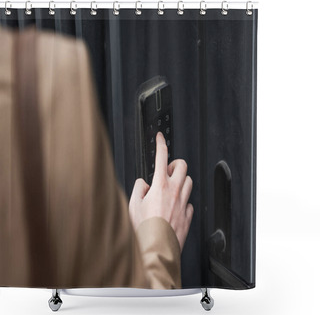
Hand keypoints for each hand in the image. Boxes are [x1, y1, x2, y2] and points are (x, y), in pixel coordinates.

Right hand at [129, 132, 193, 250]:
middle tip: (166, 171)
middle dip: (175, 164)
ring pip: (189, 182)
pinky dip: (183, 200)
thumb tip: (144, 184)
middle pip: (182, 166)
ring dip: (181, 180)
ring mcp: (183, 203)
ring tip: (171, 188)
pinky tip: (174, 207)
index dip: (161, 143)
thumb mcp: (133, 205)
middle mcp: (175, 191)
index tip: (160, 137)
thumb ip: (138, 188)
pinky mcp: (188, 215)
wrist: (156, 249)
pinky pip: (189, 202)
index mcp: (160, 186)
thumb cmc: (143, 229)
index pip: (162, 157)